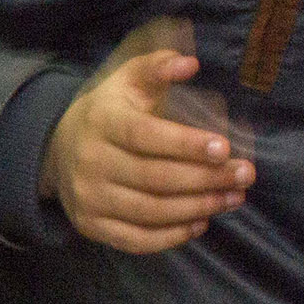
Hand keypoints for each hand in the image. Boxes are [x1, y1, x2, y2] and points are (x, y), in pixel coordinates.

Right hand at [38, 46, 251, 254]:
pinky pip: (134, 239)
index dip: (186, 144)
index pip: (145, 135)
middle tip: (245, 176)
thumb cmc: (110, 110)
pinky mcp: (90, 226)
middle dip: (206, 178)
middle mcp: (90, 162)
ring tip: (234, 198)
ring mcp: (88, 198)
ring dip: (197, 207)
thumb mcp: (128, 81)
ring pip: (150, 210)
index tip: (225, 148)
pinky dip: (171, 236)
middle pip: (155, 177)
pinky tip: (201, 223)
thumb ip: (157, 67)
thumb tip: (190, 63)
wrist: (57, 149)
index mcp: (102, 122)